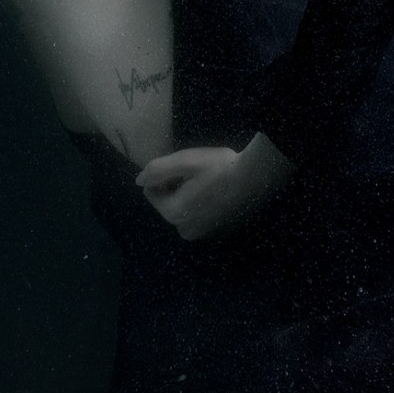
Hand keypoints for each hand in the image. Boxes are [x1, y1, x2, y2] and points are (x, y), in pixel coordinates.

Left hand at [135, 134, 296, 240]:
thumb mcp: (185, 161)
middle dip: (175, 185)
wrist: (254, 178)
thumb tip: (139, 180)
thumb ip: (157, 170)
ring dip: (187, 192)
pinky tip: (213, 191)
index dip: (165, 175)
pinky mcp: (210, 229)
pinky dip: (198, 201)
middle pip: (165, 199)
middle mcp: (183, 229)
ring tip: (207, 182)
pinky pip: (193, 212)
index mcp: (172, 213)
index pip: (151, 190)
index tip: (185, 170)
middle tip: (197, 174)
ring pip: (179, 205)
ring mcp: (198, 232)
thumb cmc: (219, 167)